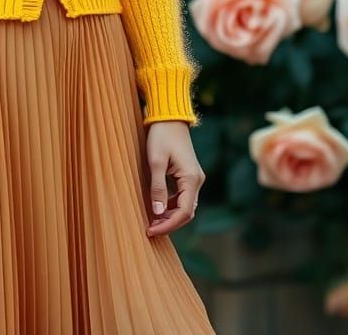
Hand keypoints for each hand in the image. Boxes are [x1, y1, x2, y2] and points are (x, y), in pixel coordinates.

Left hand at [144, 119, 204, 238]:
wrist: (169, 117)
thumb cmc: (161, 136)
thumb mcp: (155, 161)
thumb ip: (157, 188)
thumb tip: (157, 213)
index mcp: (191, 178)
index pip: (183, 212)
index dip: (168, 225)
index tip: (151, 230)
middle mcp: (197, 180)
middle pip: (187, 212)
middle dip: (169, 223)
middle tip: (150, 229)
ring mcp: (194, 177)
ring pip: (185, 205)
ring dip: (170, 215)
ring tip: (152, 220)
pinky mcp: (189, 174)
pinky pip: (183, 196)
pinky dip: (172, 205)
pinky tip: (158, 206)